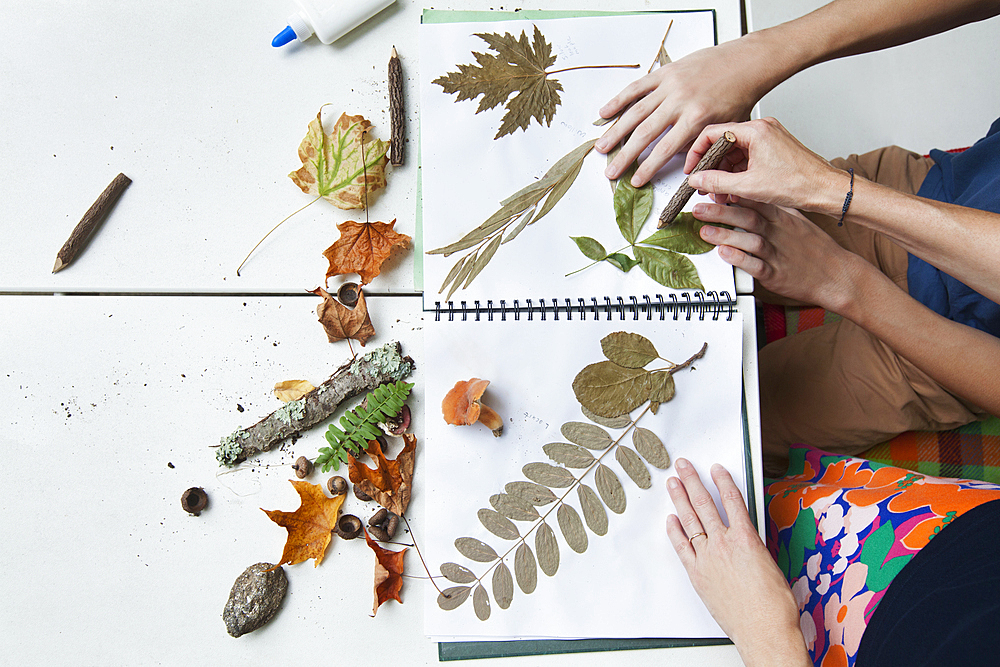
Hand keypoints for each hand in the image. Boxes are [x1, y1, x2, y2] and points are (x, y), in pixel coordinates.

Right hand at [595, 37, 777, 186]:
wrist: (746, 62)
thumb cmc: (739, 94)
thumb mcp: (726, 126)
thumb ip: (700, 143)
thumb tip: (678, 160)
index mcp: (697, 118)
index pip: (665, 149)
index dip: (647, 168)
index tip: (635, 181)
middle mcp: (680, 102)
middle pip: (644, 134)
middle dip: (625, 156)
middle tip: (611, 172)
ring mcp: (670, 86)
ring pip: (635, 112)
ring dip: (616, 132)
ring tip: (601, 148)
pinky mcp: (665, 73)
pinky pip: (637, 87)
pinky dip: (619, 100)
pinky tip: (605, 113)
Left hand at [667, 459, 809, 666]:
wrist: (763, 630)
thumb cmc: (774, 604)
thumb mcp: (771, 564)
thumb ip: (754, 547)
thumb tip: (746, 541)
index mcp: (746, 538)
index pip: (732, 499)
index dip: (722, 480)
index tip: (715, 468)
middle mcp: (724, 544)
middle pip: (704, 503)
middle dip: (692, 481)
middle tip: (682, 466)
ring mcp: (707, 558)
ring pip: (690, 521)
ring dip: (679, 499)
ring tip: (672, 483)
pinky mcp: (697, 574)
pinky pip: (682, 547)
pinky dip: (675, 532)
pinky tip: (670, 519)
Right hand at [685, 118, 846, 214]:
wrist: (825, 190)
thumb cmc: (798, 183)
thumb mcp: (748, 186)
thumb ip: (716, 182)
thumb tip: (696, 180)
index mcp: (756, 130)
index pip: (712, 134)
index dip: (697, 153)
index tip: (692, 169)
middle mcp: (762, 129)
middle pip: (723, 143)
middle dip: (711, 167)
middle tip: (704, 184)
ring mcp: (769, 138)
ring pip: (735, 152)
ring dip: (724, 172)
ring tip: (720, 192)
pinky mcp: (773, 149)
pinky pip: (747, 157)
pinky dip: (737, 173)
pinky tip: (734, 190)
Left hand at [694, 198, 869, 311]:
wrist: (837, 275)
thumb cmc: (817, 249)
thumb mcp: (800, 221)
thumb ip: (779, 208)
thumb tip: (760, 196)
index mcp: (782, 218)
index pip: (756, 200)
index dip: (733, 193)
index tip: (714, 188)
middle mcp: (778, 233)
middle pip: (747, 217)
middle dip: (721, 211)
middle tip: (698, 208)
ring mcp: (776, 253)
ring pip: (749, 240)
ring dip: (725, 234)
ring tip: (705, 231)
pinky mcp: (775, 274)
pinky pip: (755, 265)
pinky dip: (739, 259)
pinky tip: (725, 254)